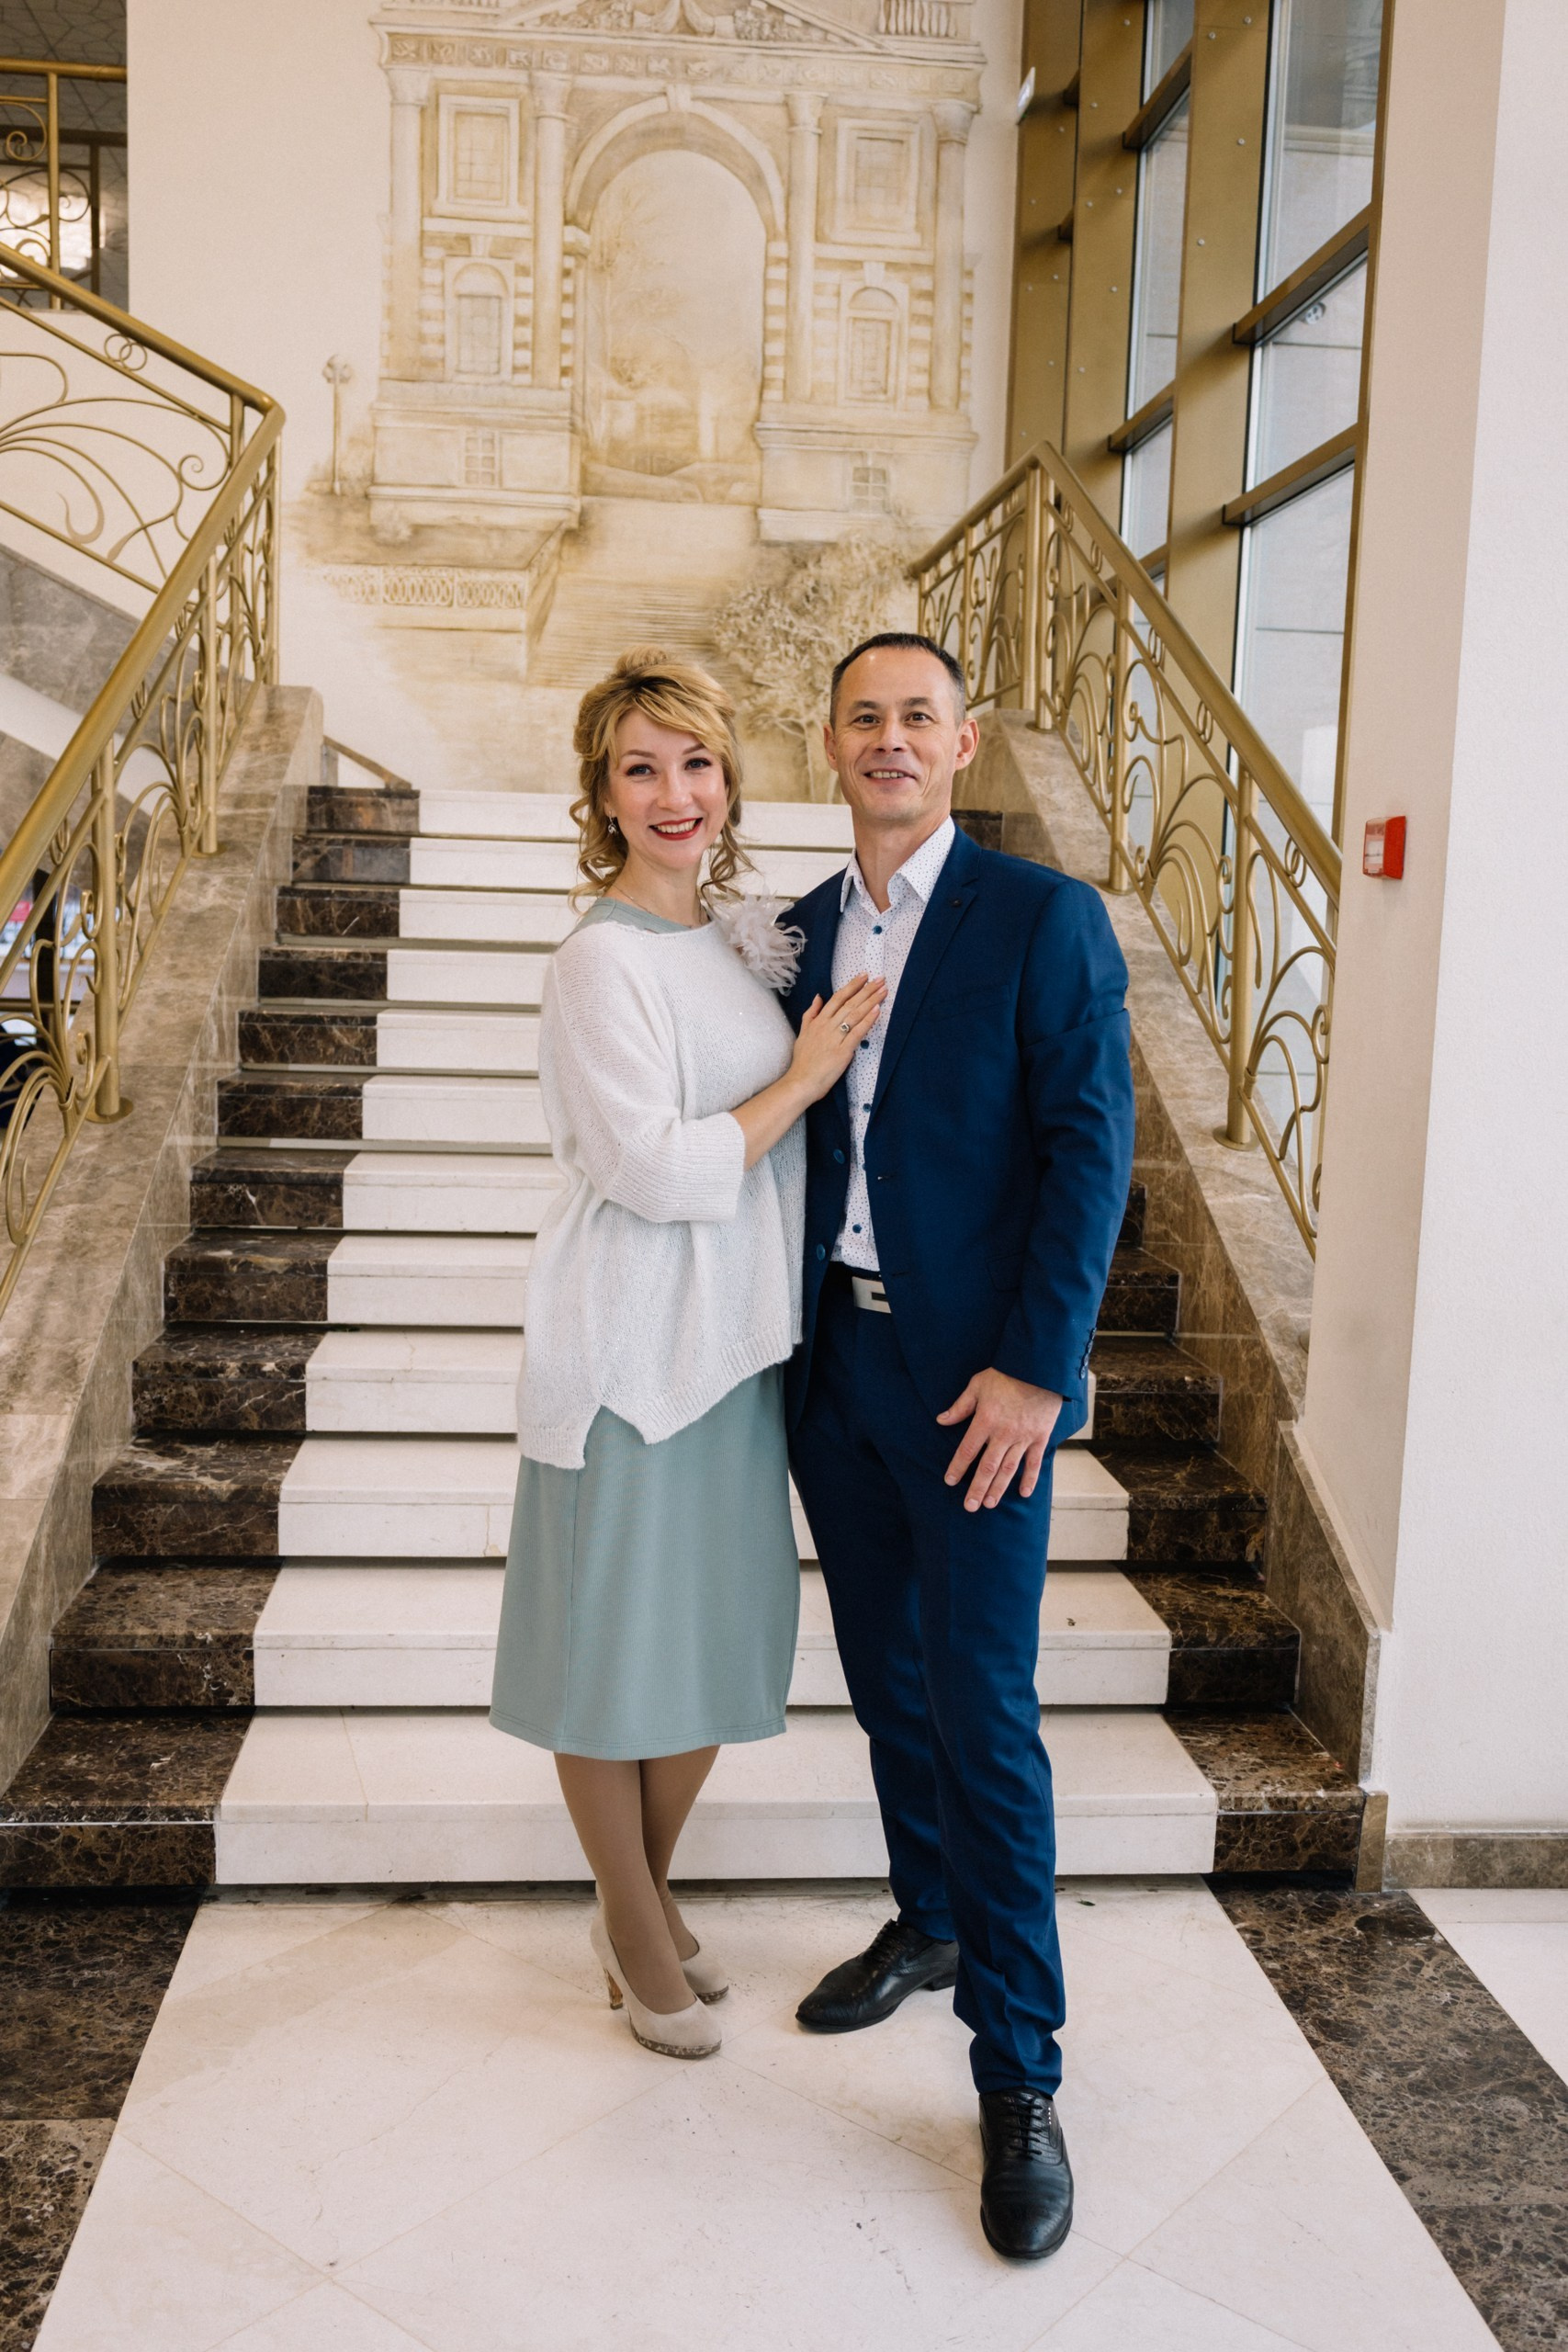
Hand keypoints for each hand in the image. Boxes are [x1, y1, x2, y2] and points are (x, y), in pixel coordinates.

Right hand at [789, 974, 886, 1105]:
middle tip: (880, 979)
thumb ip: (810, 1014)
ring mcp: (835, 1038)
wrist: (801, 1082)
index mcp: (818, 1021)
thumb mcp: (803, 1033)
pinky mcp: (842, 1051)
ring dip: (870, 1001)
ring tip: (883, 990)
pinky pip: (857, 1032)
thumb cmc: (803, 1061)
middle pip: (850, 1003)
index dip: (852, 986)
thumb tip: (817, 997)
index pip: (837, 998)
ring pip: (855, 1014)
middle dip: (866, 990)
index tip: (864, 976)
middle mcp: (827, 1026)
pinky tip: (877, 1010)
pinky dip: (868, 1021)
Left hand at [937, 1368, 1062, 1511]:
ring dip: (998, 1489)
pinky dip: (1030, 1479)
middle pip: (987, 1467)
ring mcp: (1024, 1437)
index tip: (950, 1481)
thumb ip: (960, 1406)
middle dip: (977, 1489)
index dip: (958, 1467)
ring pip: (1008, 1469)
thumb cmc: (1005, 1374)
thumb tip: (941, 1420)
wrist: (1039, 1368)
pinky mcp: (1040, 1437)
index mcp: (985, 1421)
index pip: (967, 1450)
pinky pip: (1034, 1463)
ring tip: (989, 1504)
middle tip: (969, 1507)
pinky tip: (1024, 1494)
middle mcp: (1004, 1433)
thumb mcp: (977, 1385)